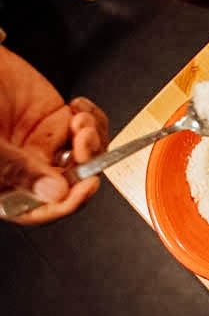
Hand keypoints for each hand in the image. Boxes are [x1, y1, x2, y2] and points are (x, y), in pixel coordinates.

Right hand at [1, 47, 108, 223]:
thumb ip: (18, 169)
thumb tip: (56, 192)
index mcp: (4, 184)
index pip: (39, 208)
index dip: (67, 203)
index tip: (86, 187)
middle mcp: (27, 168)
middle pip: (71, 182)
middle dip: (86, 162)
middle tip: (83, 139)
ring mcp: (44, 144)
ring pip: (86, 156)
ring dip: (92, 138)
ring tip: (80, 118)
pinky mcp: (57, 121)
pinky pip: (88, 129)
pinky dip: (93, 119)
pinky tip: (78, 107)